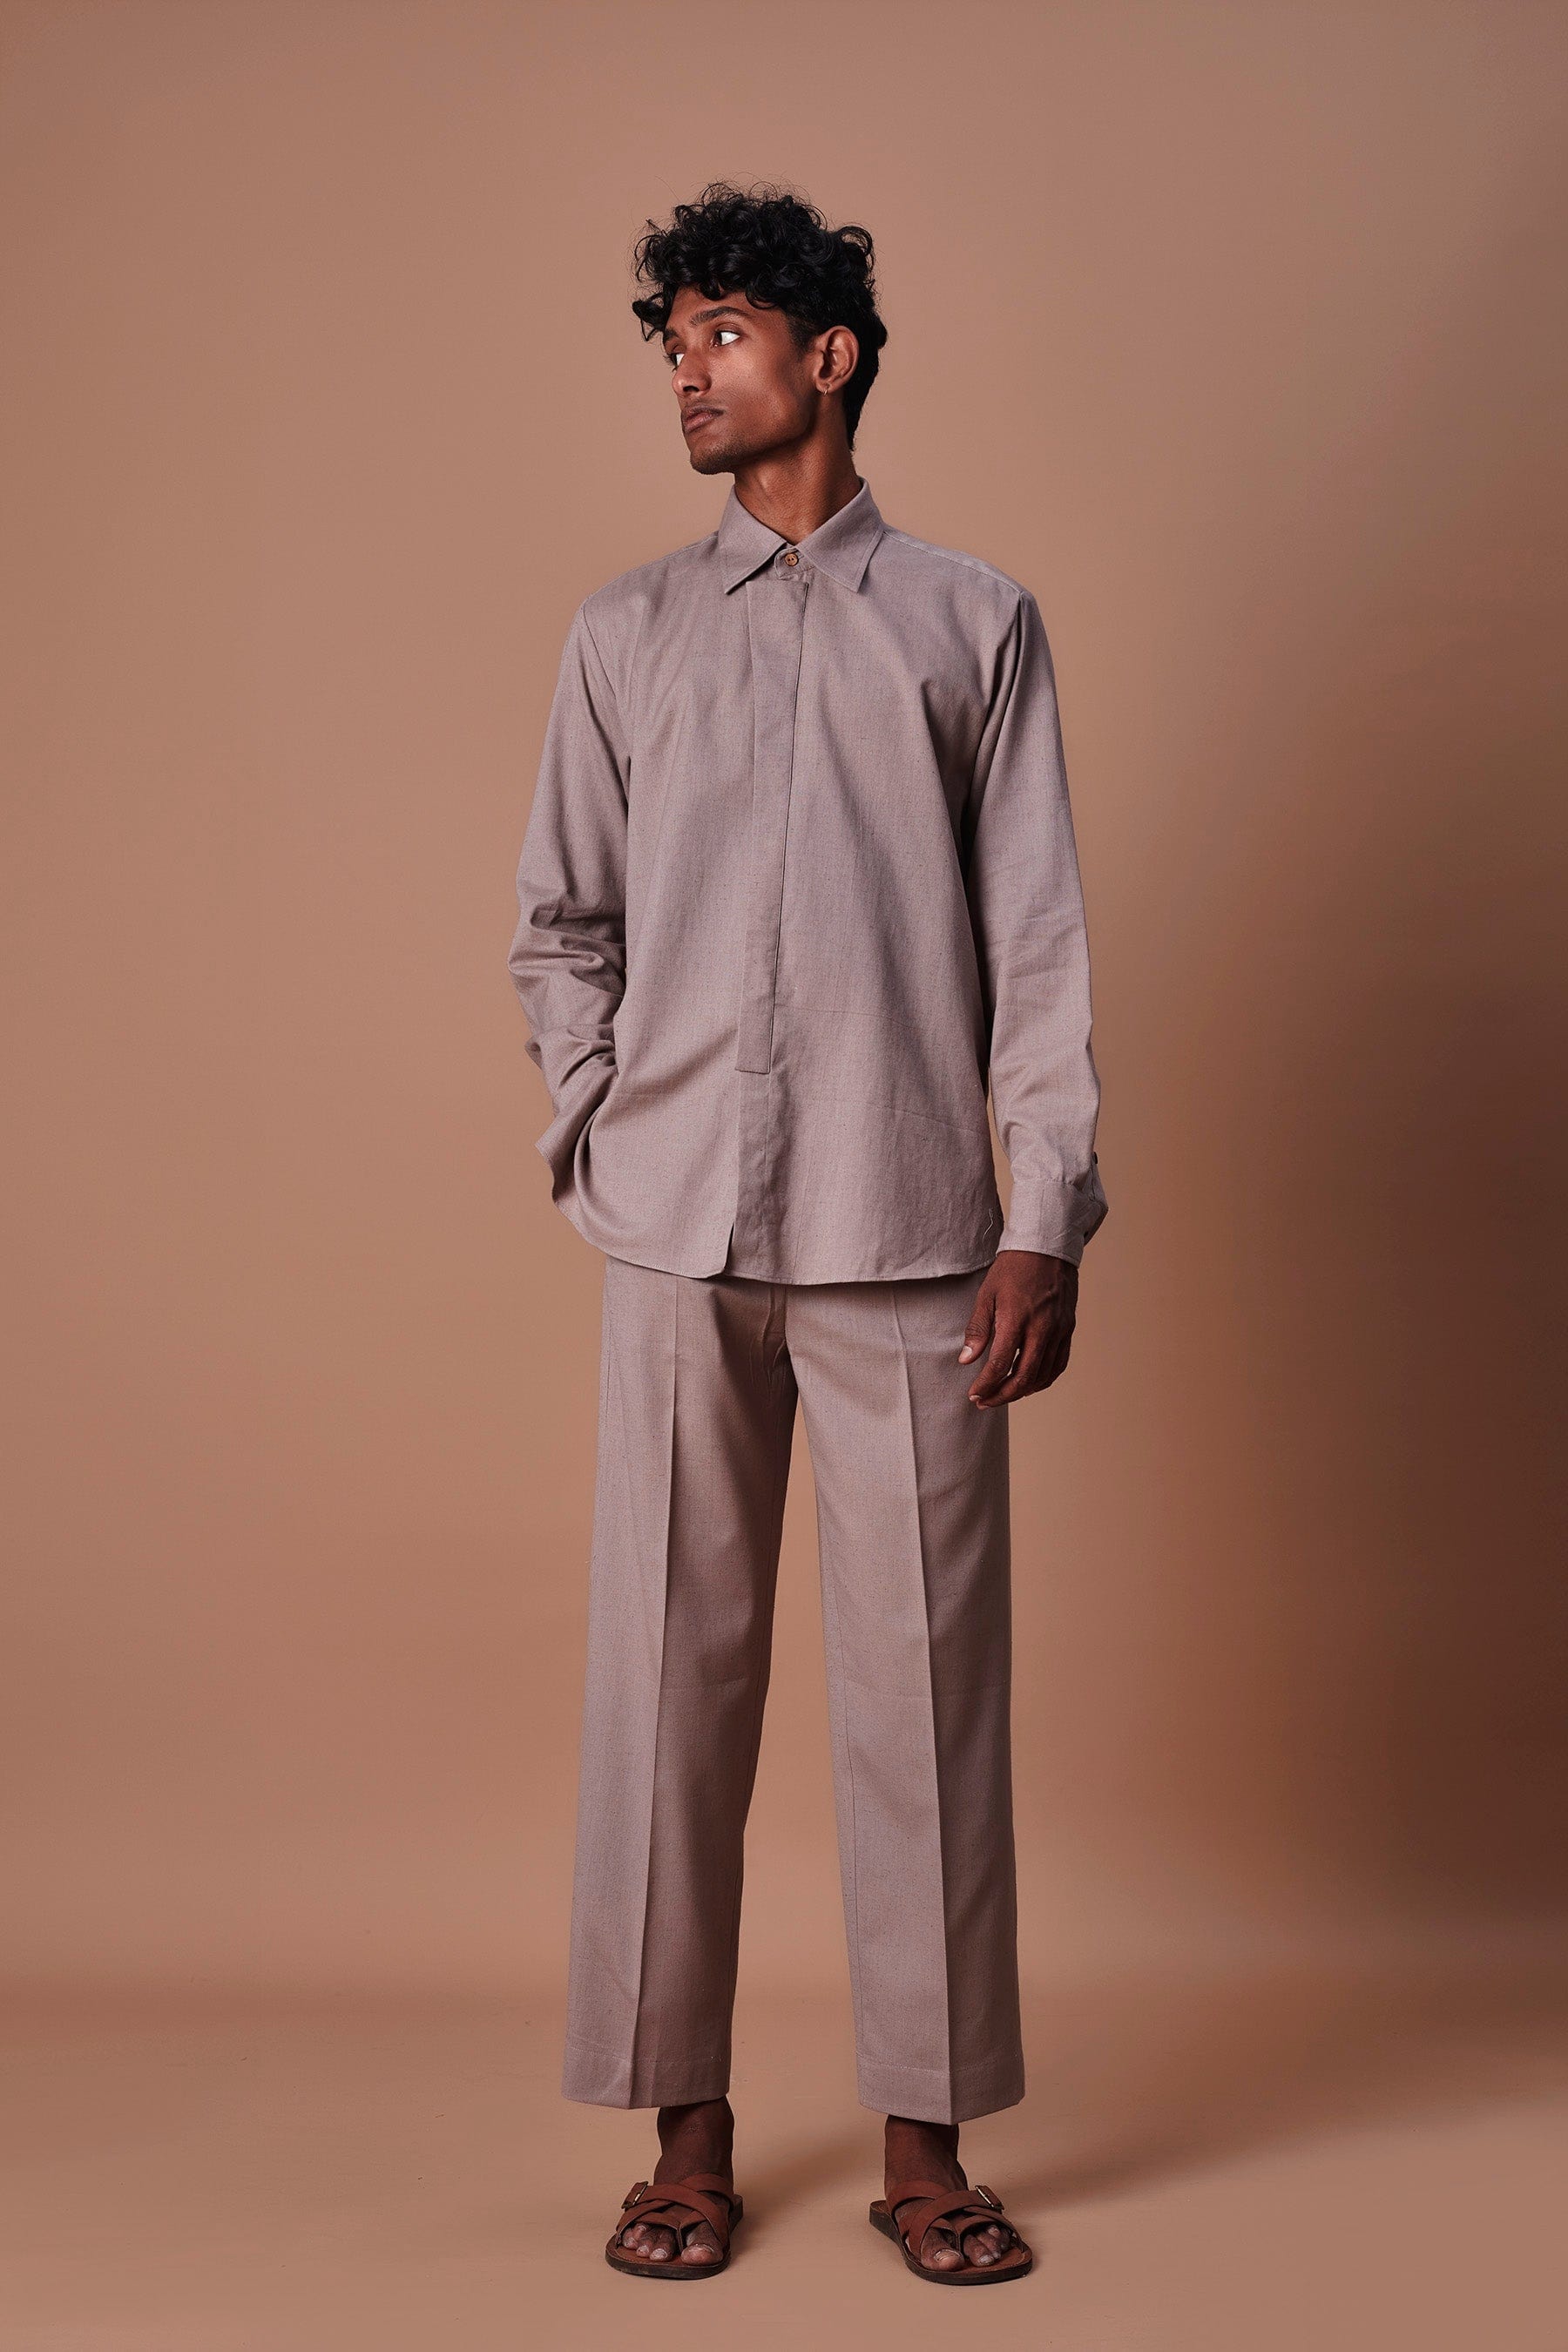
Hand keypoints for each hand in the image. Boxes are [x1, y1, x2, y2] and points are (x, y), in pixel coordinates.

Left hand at [958, 1250, 1077, 1406]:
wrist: (1046, 1247)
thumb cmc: (1012, 1269)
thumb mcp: (987, 1294)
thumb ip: (978, 1329)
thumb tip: (966, 1360)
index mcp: (1016, 1318)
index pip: (1000, 1363)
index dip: (986, 1384)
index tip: (973, 1395)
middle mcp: (1041, 1328)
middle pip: (1023, 1376)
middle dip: (1001, 1395)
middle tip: (984, 1402)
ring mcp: (1058, 1329)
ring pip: (1042, 1374)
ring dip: (1022, 1391)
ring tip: (1003, 1394)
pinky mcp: (1068, 1328)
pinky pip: (1059, 1364)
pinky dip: (1044, 1379)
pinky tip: (1029, 1383)